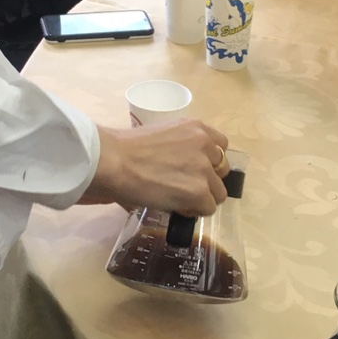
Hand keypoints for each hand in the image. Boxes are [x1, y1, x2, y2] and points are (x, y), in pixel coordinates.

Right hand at [82, 121, 230, 213]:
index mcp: (196, 127)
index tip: (196, 169)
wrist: (115, 161)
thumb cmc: (127, 148)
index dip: (210, 161)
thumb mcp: (162, 135)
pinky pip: (208, 208)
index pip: (221, 146)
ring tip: (179, 199)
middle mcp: (205, 145)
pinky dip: (193, 211)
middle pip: (222, 171)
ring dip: (201, 198)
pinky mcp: (200, 191)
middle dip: (208, 180)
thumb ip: (179, 147)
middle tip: (186, 186)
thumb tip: (181, 167)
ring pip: (218, 193)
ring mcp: (204, 169)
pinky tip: (176, 206)